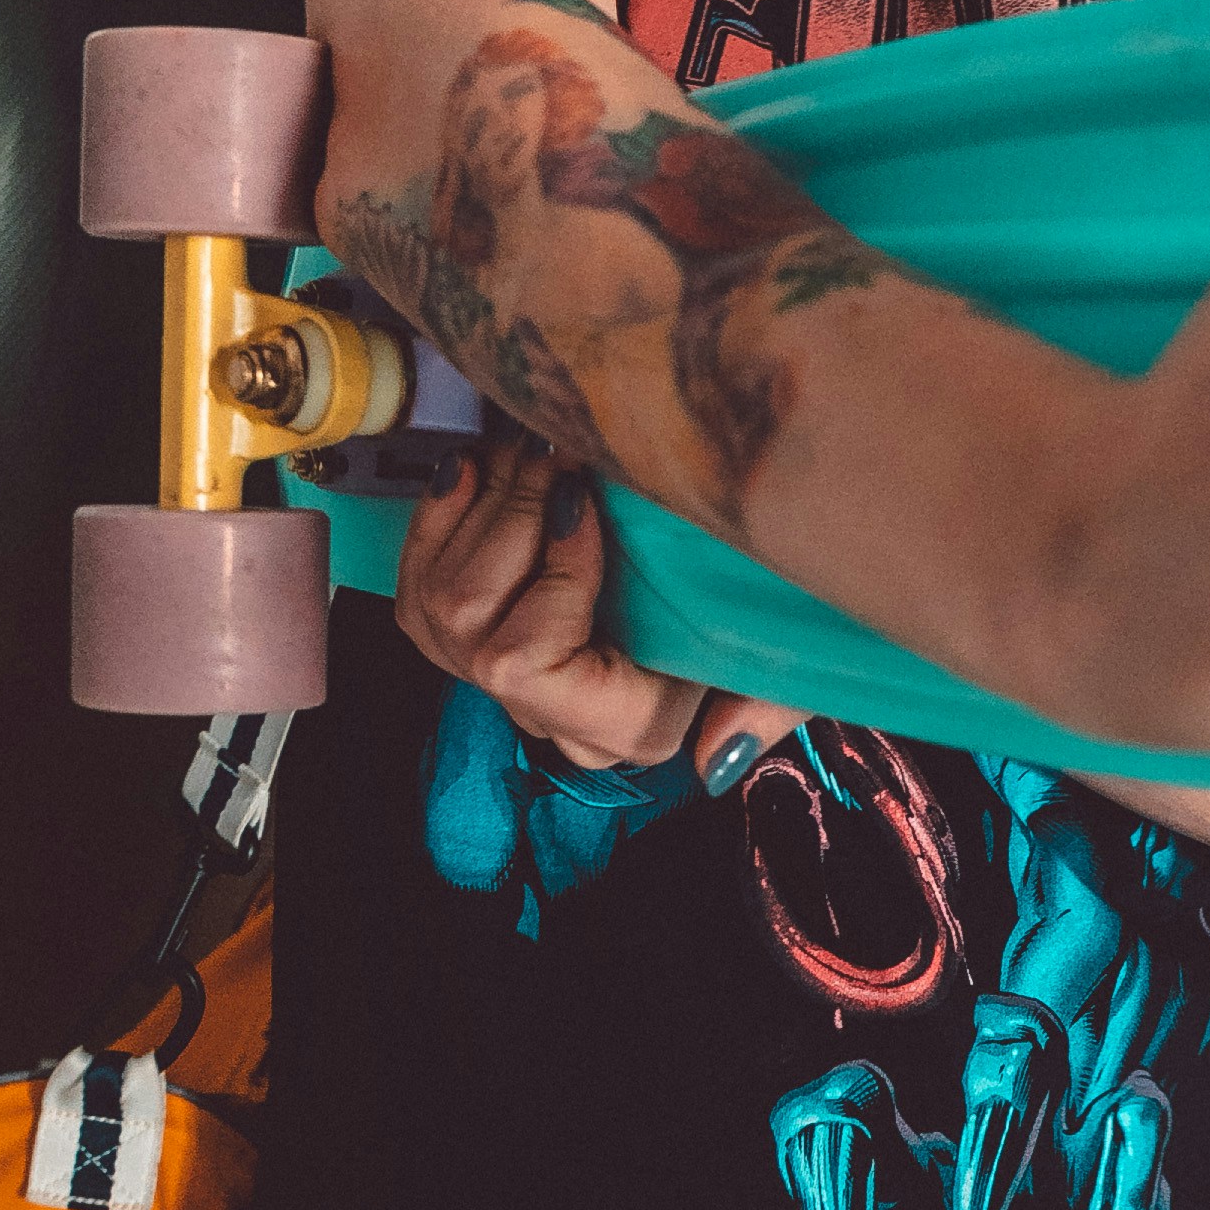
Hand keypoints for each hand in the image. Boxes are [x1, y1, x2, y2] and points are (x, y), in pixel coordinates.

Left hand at [394, 429, 799, 786]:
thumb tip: (713, 763)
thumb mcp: (792, 659)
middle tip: (556, 446)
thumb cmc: (774, 612)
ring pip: (438, 602)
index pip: (528, 665)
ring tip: (530, 449)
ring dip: (480, 508)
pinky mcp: (472, 639)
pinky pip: (417, 589)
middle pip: (472, 622)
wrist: (741, 580)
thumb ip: (762, 711)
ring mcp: (504, 681)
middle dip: (510, 516)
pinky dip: (438, 520)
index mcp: (623, 723)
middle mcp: (551, 714)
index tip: (582, 503)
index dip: (545, 576)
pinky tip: (474, 468)